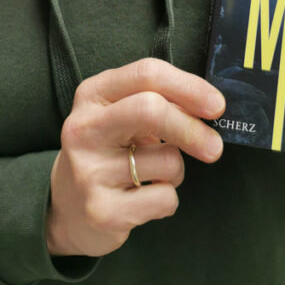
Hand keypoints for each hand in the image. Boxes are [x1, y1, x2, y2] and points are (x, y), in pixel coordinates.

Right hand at [45, 59, 225, 257]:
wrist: (67, 209)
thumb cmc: (109, 151)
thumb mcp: (123, 115)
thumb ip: (159, 102)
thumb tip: (209, 107)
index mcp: (93, 94)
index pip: (146, 74)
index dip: (189, 86)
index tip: (217, 105)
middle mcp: (84, 128)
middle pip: (151, 109)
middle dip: (192, 127)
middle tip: (215, 147)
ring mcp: (89, 170)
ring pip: (166, 161)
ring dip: (176, 170)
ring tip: (153, 175)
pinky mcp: (101, 210)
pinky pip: (164, 198)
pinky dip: (167, 200)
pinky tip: (143, 199)